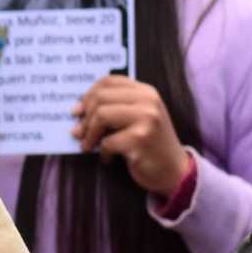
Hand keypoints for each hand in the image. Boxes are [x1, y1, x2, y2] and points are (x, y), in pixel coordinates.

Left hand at [72, 76, 188, 195]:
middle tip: (78, 132)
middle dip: (84, 117)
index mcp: (146, 92)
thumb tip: (77, 109)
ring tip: (87, 146)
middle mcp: (148, 101)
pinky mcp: (141, 140)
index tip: (78, 110)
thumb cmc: (150, 143)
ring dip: (89, 134)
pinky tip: (108, 159)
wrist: (174, 170)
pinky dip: (103, 153)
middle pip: (100, 98)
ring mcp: (147, 119)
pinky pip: (107, 142)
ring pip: (101, 116)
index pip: (108, 81)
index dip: (87, 94)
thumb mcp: (138, 117)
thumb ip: (116, 106)